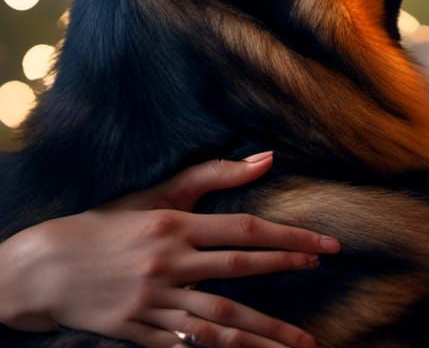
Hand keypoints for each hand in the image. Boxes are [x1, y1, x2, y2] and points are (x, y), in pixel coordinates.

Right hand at [0, 152, 339, 347]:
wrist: (45, 267)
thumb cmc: (109, 225)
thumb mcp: (159, 195)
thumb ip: (215, 176)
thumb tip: (269, 158)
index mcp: (175, 226)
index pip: (246, 230)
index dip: (289, 239)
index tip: (325, 247)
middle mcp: (167, 262)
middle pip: (238, 270)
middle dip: (285, 274)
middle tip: (323, 281)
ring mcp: (152, 300)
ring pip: (218, 317)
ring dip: (262, 333)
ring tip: (299, 344)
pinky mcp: (137, 330)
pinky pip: (186, 343)